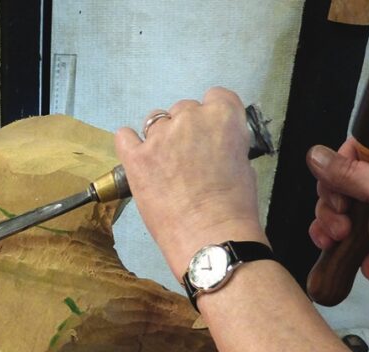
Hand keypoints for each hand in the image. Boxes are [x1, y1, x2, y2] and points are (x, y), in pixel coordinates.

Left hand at [115, 88, 266, 278]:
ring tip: (165, 165)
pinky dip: (130, 144)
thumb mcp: (244, 165)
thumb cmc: (234, 208)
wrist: (211, 238)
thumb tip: (216, 144)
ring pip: (155, 121)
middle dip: (185, 129)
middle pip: (184, 109)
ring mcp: (160, 137)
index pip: (216, 96)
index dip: (212, 114)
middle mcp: (190, 119)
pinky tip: (138, 157)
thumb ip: (227, 143)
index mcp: (223, 117)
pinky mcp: (136, 157)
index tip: (209, 131)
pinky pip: (124, 136)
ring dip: (160, 137)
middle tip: (188, 157)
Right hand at [307, 139, 368, 299]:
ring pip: (327, 201)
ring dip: (327, 218)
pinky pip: (324, 223)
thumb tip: (314, 155)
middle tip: (345, 212)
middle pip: (334, 175)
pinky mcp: (353, 231)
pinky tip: (329, 244)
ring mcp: (366, 208)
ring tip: (342, 235)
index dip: (341, 164)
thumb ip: (351, 173)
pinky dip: (321, 232)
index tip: (345, 184)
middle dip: (331, 196)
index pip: (355, 148)